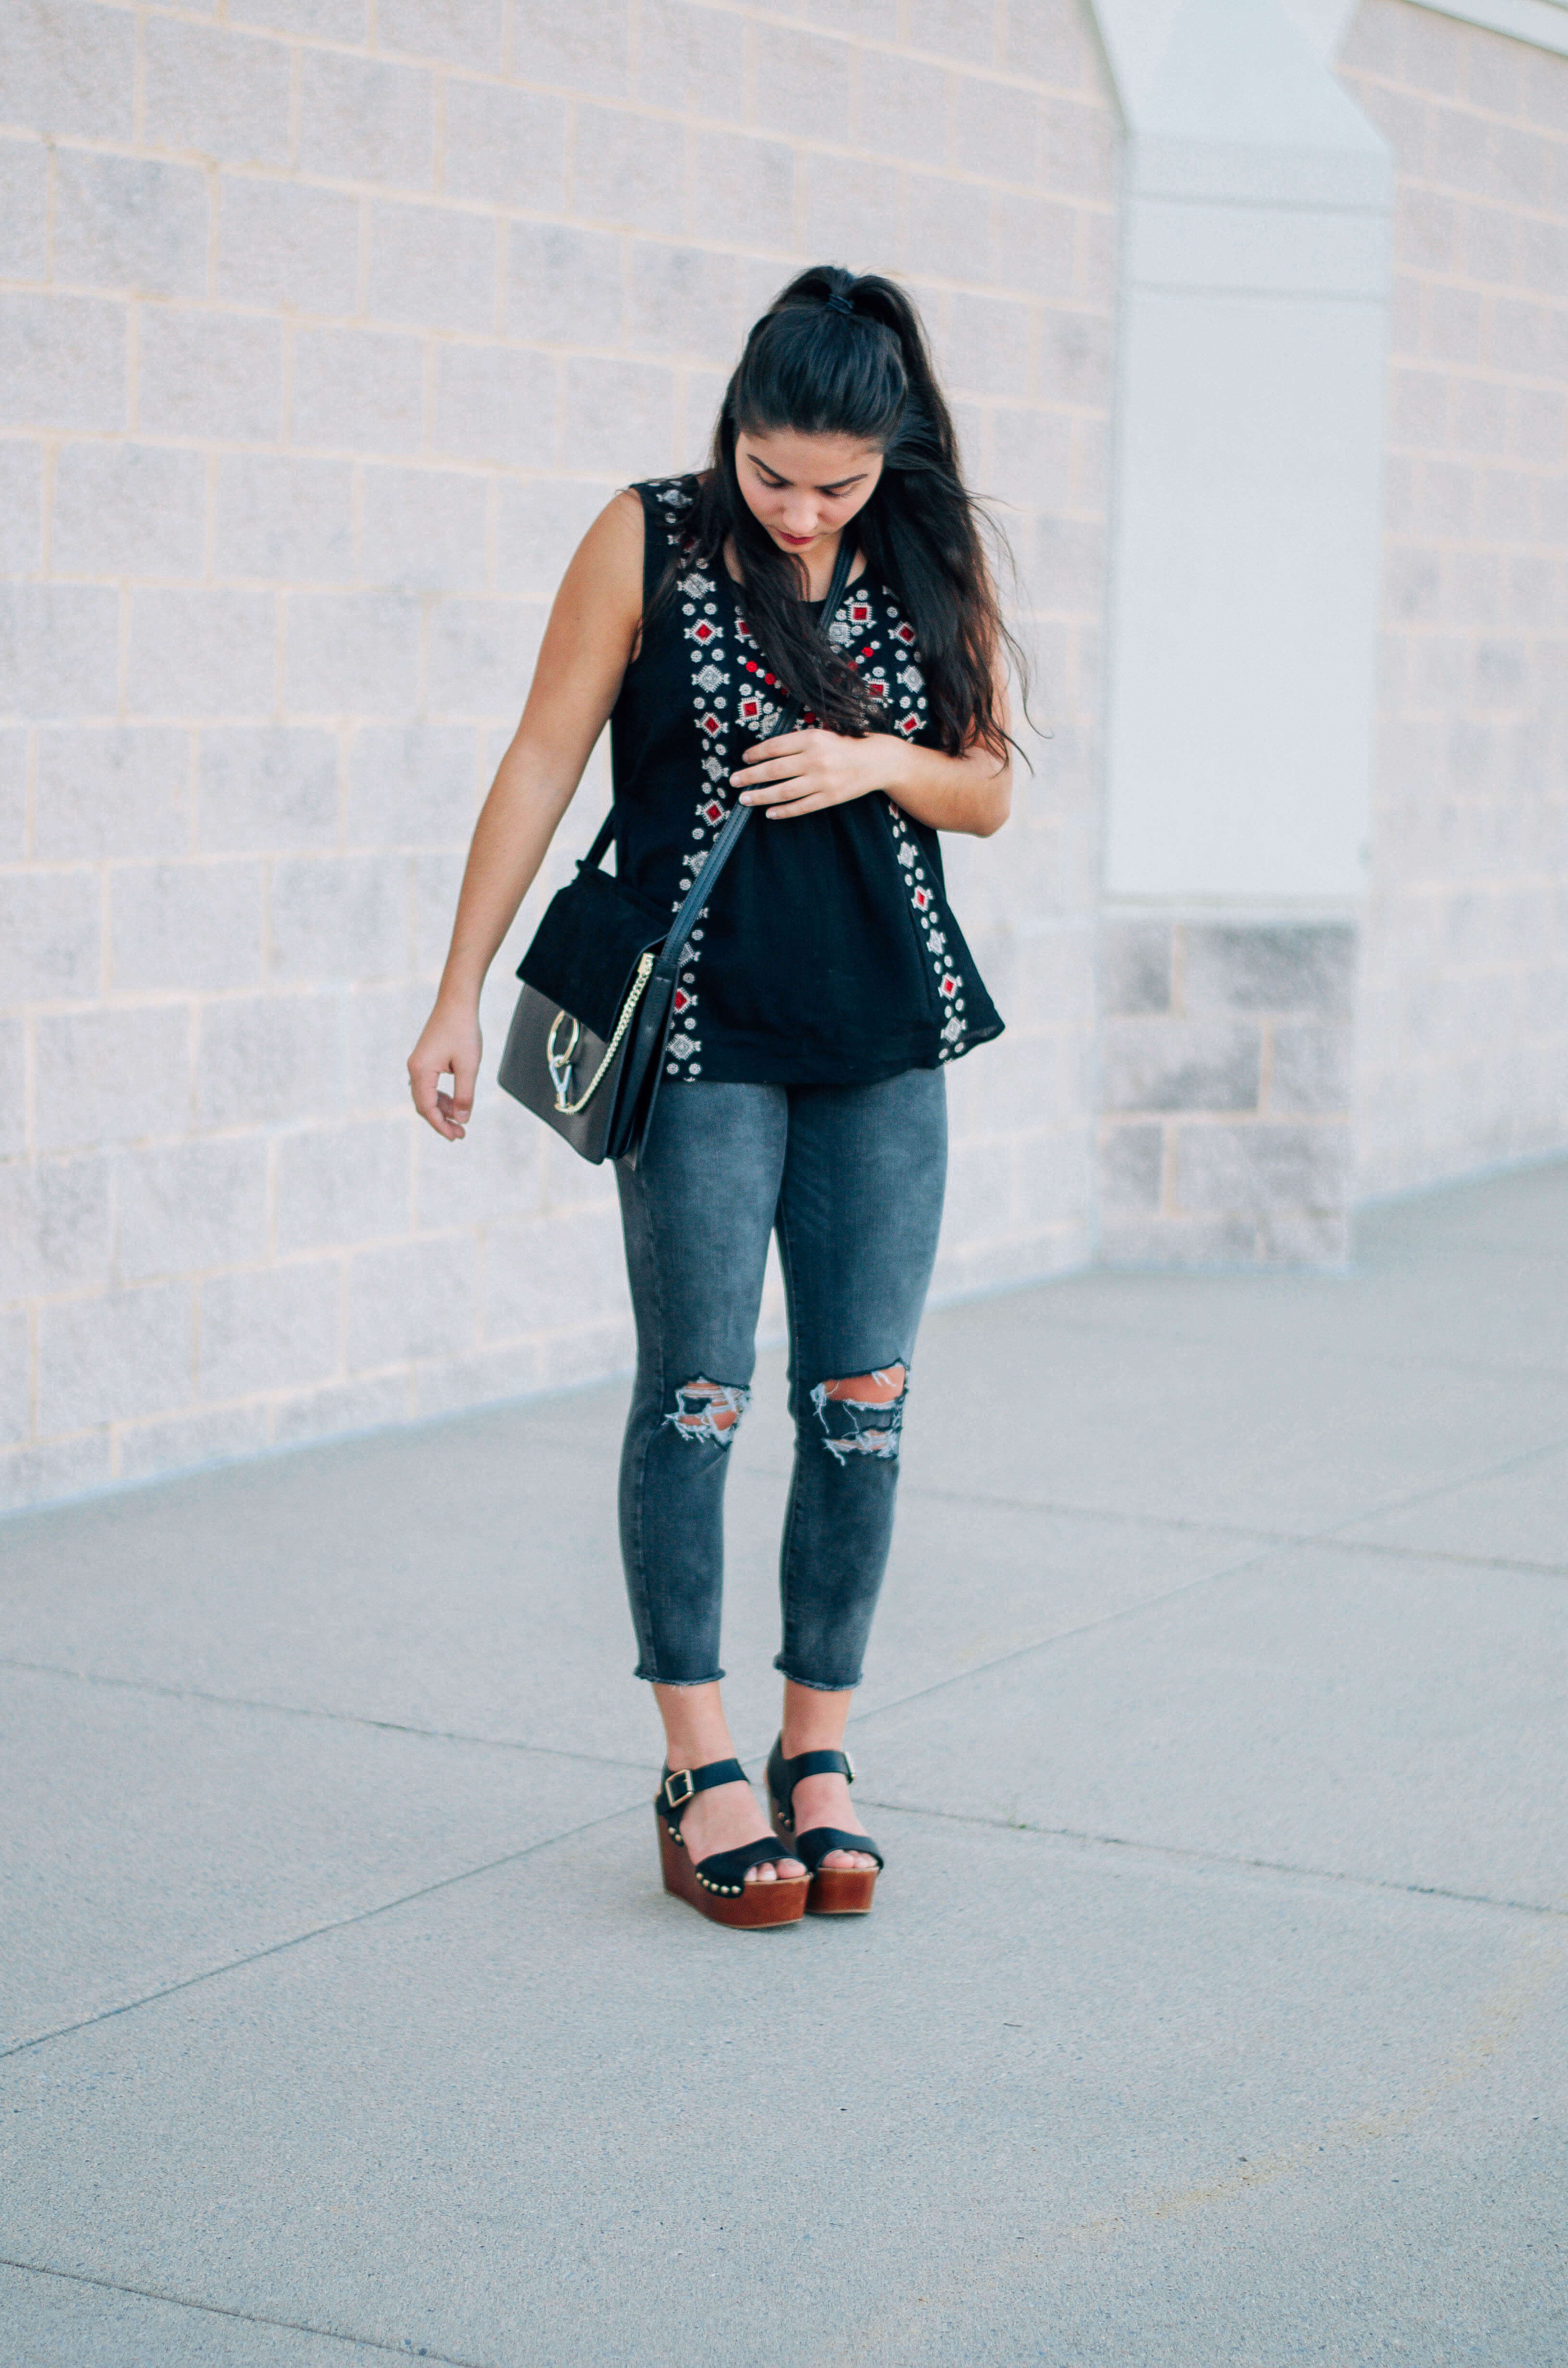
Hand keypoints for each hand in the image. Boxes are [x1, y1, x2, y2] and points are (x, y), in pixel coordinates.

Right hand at [408, 1000, 480, 1139]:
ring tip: (461, 1119)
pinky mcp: (425, 1059)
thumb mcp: (468, 1067)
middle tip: (460, 1134)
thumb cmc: (463, 1031)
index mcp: (421, 1071)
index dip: (441, 1125)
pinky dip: (442, 1096)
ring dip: (443, 1108)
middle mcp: (415, 1068)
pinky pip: (430, 1085)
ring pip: (427, 1095)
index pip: (427, 1108)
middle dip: (441, 1120)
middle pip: (424, 1104)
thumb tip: (462, 1120)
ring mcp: (418, 1063)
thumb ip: (464, 1095)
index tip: (456, 1136)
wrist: (457, 1002)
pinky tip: (457, 1101)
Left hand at [731, 728, 892, 820]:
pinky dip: (783, 811)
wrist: (878, 761)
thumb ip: (798, 742)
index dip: (756, 754)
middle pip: (774, 770)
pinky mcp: (830, 798)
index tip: (744, 759)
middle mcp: (816, 759)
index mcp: (812, 738)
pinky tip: (769, 813)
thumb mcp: (822, 734)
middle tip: (733, 781)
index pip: (775, 747)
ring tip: (744, 799)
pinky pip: (801, 807)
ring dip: (761, 796)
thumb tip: (766, 753)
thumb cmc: (846, 745)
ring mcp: (823, 781)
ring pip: (784, 791)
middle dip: (750, 776)